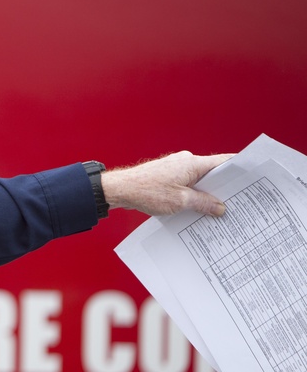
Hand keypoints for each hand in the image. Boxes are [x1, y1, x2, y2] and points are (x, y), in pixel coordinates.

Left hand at [102, 151, 232, 216]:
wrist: (119, 189)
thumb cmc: (147, 192)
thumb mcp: (181, 202)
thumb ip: (203, 203)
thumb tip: (221, 207)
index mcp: (193, 163)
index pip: (224, 162)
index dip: (239, 169)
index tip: (252, 178)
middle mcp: (186, 162)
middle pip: (212, 173)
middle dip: (223, 187)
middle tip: (237, 201)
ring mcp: (176, 168)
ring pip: (198, 181)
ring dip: (206, 194)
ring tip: (217, 210)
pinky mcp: (167, 176)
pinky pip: (186, 184)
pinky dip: (193, 195)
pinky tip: (196, 209)